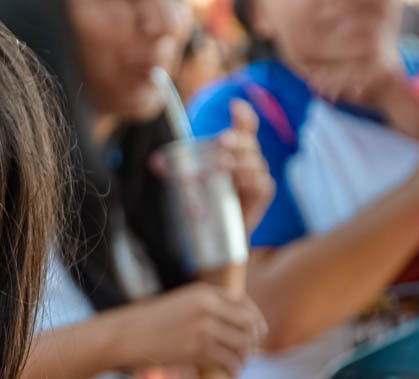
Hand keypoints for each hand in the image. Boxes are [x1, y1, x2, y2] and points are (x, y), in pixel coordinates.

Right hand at [120, 282, 266, 376]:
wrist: (125, 336)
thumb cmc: (150, 323)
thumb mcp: (180, 304)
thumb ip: (206, 308)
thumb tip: (235, 324)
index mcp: (204, 293)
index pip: (245, 304)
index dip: (256, 320)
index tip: (256, 333)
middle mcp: (207, 308)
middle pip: (248, 326)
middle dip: (253, 342)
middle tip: (249, 354)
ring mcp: (203, 329)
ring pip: (241, 346)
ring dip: (244, 359)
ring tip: (238, 366)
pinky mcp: (197, 350)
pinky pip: (227, 361)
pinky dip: (232, 370)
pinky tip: (229, 374)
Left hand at [149, 99, 273, 233]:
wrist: (214, 234)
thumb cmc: (203, 201)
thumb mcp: (187, 181)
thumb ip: (174, 170)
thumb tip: (155, 162)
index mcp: (235, 149)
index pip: (245, 125)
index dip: (243, 114)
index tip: (234, 105)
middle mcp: (249, 158)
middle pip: (247, 141)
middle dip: (235, 139)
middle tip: (221, 142)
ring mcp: (258, 175)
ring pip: (253, 160)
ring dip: (238, 161)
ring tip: (221, 165)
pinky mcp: (262, 192)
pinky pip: (260, 181)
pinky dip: (249, 179)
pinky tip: (236, 180)